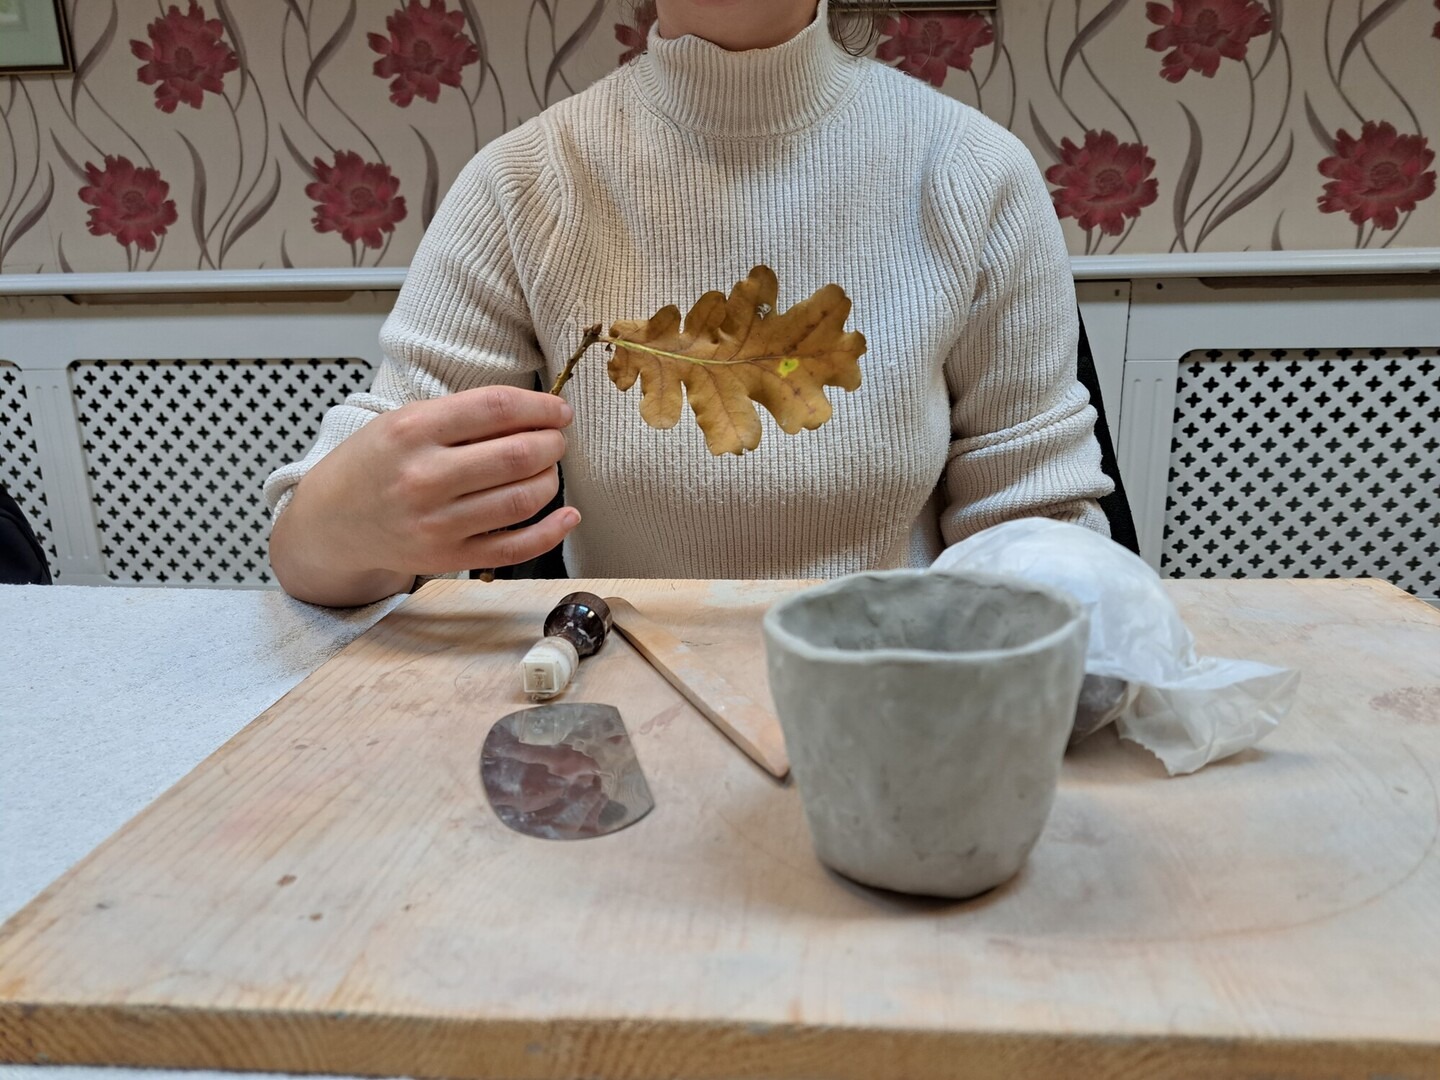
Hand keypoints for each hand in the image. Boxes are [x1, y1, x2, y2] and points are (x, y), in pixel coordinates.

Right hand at [270, 385, 577, 605]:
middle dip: (552, 443)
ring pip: (523, 499)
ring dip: (551, 479)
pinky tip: (568, 515)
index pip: (497, 409)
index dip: (541, 407)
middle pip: (517, 455)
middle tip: (555, 439)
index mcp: (413, 431)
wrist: (331, 522)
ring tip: (547, 469)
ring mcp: (437, 523)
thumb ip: (464, 415)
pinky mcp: (448, 558)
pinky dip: (552, 532)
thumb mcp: (404, 421)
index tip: (559, 410)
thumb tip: (536, 413)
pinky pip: (515, 547)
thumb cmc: (375, 464)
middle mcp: (424, 477)